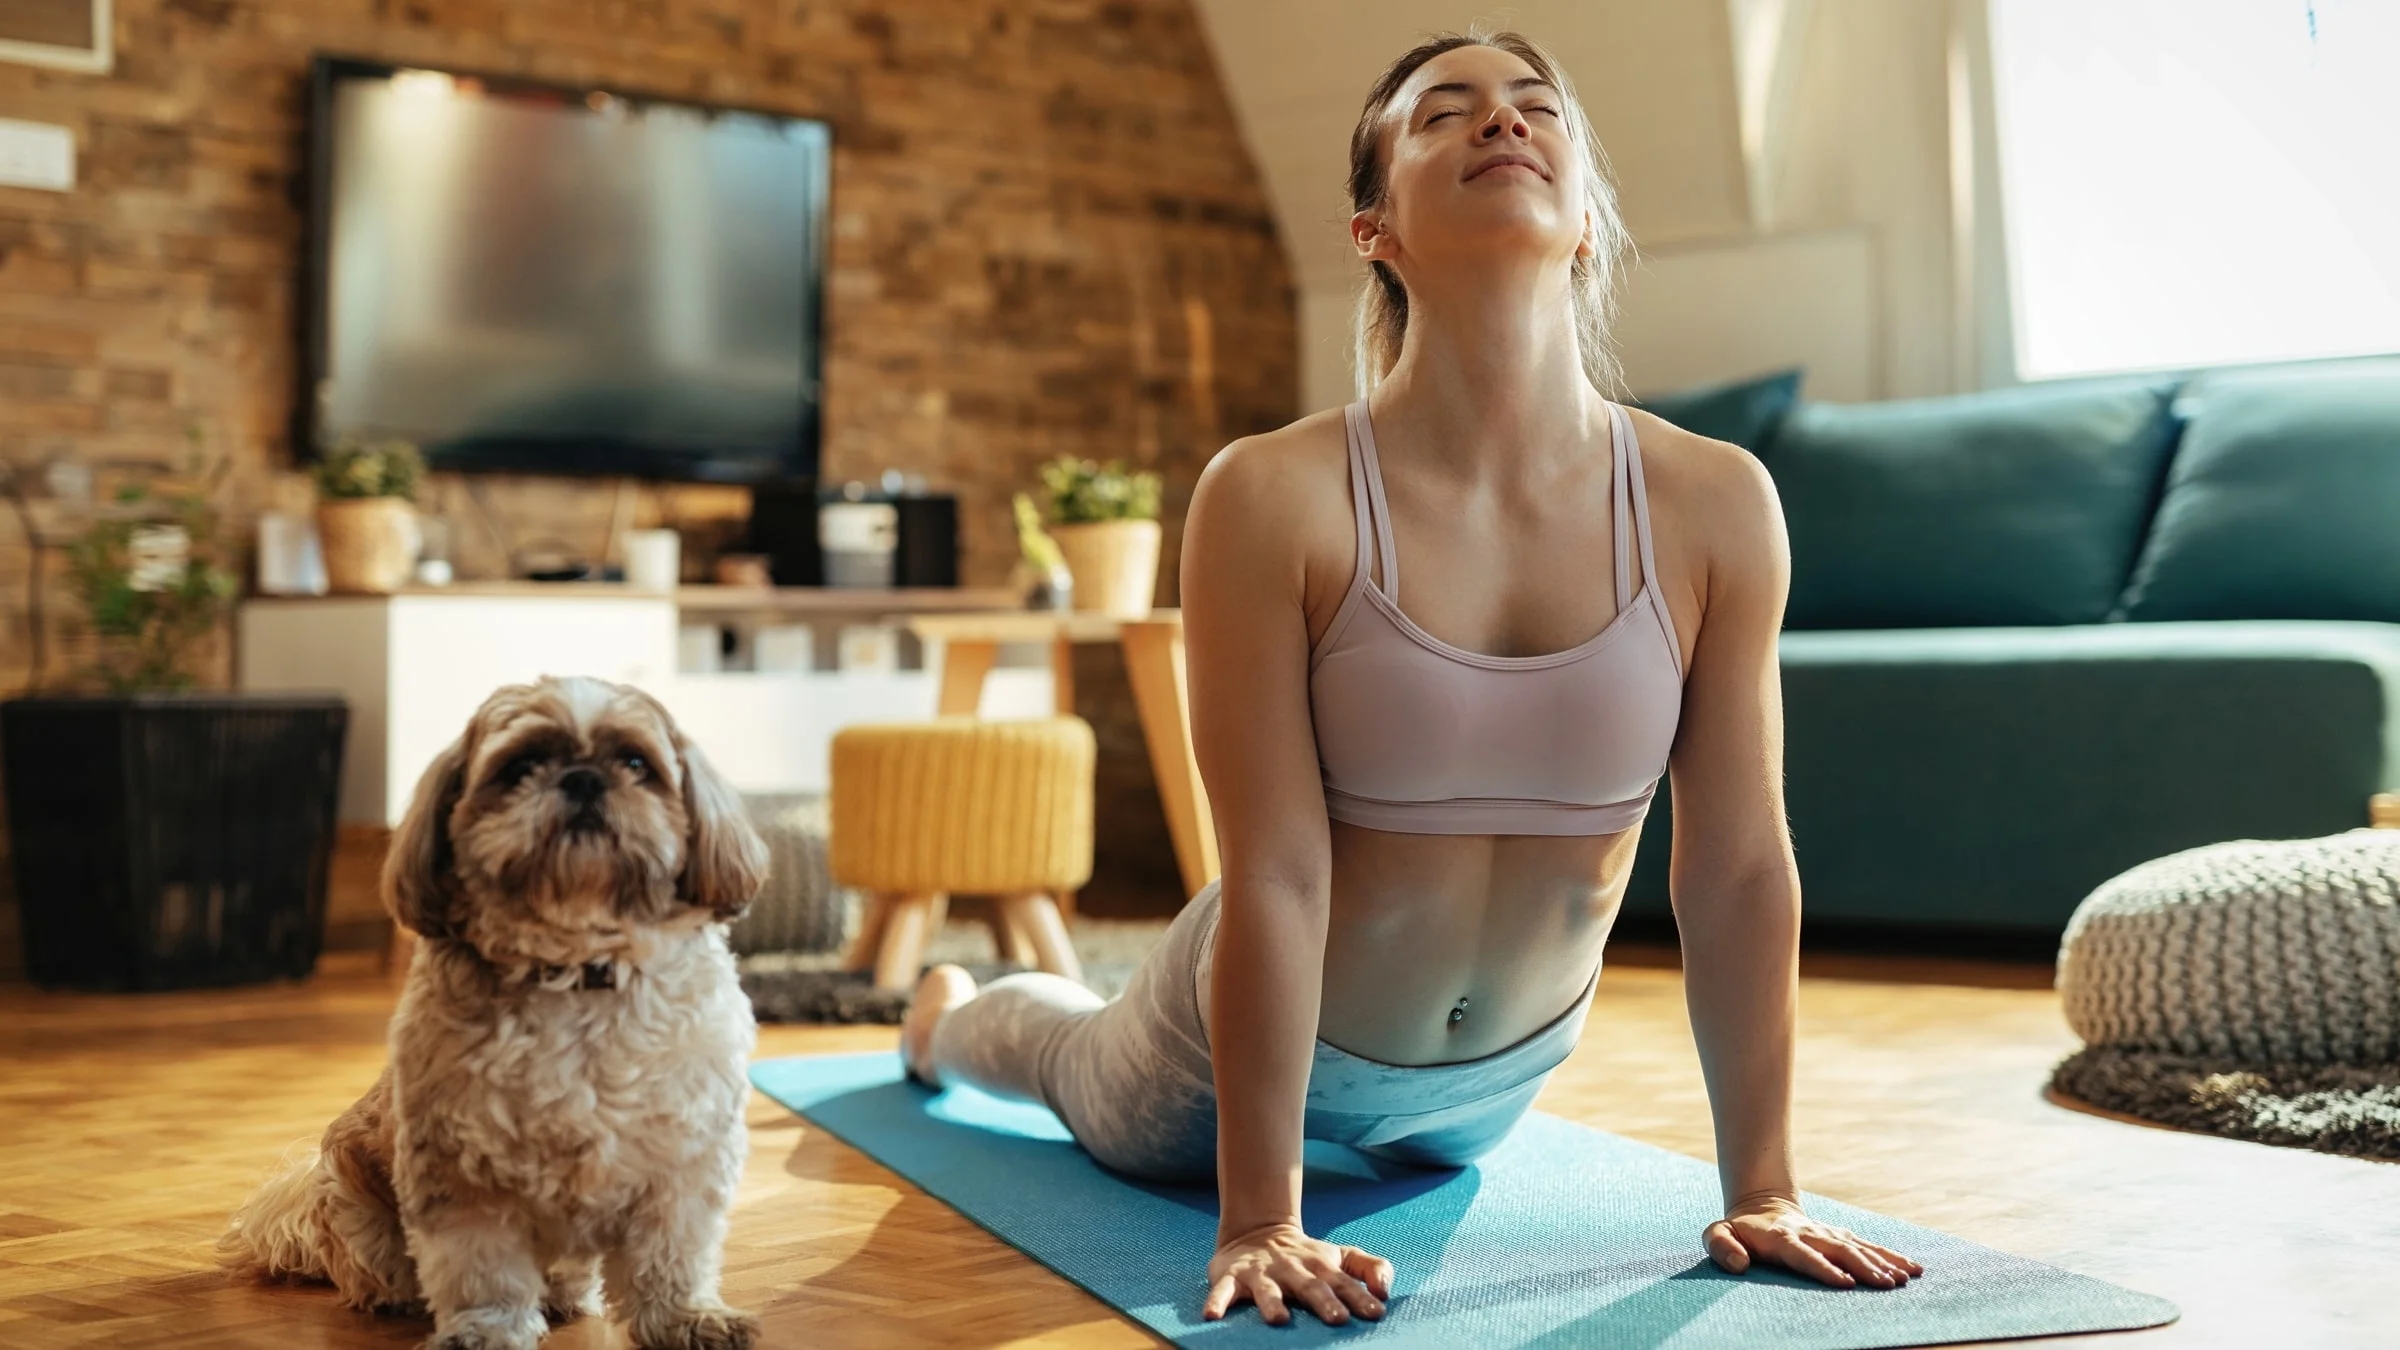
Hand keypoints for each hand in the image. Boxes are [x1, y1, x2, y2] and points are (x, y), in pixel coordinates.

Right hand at [1202, 1220, 1392, 1326]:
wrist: (1257, 1231)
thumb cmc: (1308, 1257)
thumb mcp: (1340, 1257)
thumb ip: (1370, 1268)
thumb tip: (1386, 1292)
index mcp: (1321, 1267)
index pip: (1345, 1282)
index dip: (1360, 1297)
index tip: (1376, 1312)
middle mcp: (1293, 1269)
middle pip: (1310, 1286)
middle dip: (1324, 1302)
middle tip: (1337, 1319)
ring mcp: (1262, 1273)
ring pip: (1267, 1290)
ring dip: (1272, 1303)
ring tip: (1279, 1320)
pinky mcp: (1232, 1277)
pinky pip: (1223, 1290)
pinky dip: (1217, 1301)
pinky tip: (1212, 1317)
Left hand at [1703, 1195, 1923, 1289]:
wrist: (1760, 1206)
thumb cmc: (1738, 1230)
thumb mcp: (1716, 1234)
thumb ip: (1720, 1246)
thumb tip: (1738, 1264)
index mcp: (1781, 1239)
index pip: (1804, 1255)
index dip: (1823, 1268)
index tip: (1844, 1283)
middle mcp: (1809, 1234)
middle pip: (1839, 1250)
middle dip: (1864, 1267)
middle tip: (1886, 1285)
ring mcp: (1827, 1233)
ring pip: (1858, 1247)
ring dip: (1882, 1262)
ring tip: (1904, 1278)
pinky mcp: (1840, 1236)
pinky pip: (1867, 1245)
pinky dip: (1890, 1256)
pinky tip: (1912, 1268)